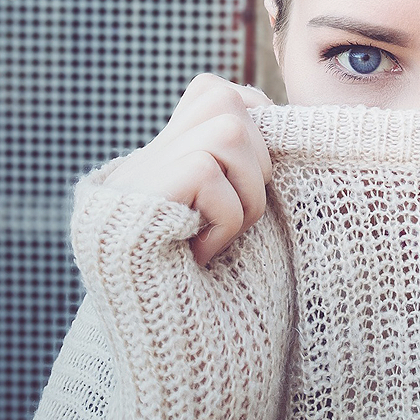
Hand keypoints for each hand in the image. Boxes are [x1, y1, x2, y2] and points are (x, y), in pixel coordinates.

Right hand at [105, 74, 273, 264]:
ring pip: (228, 131)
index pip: (217, 93)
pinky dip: (223, 220)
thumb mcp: (223, 215)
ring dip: (247, 191)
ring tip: (223, 233)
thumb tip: (278, 124)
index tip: (254, 174)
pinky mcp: (143, 188)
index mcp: (170, 153)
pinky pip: (208, 174)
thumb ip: (237, 169)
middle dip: (257, 165)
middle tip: (237, 218)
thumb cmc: (202, 277)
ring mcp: (142, 169)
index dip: (252, 124)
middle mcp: (151, 153)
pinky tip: (201, 252)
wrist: (154, 327)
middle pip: (228, 103)